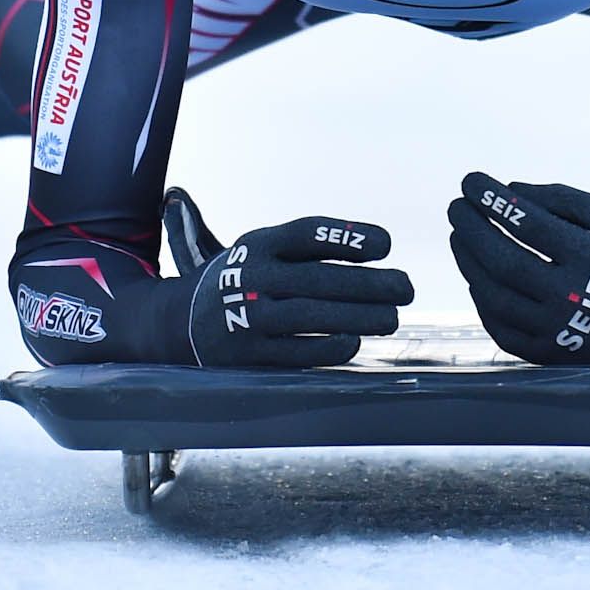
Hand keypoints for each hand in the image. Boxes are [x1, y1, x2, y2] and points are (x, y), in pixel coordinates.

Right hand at [179, 209, 414, 368]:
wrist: (183, 321)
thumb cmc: (250, 278)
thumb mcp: (269, 250)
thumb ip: (313, 249)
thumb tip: (376, 246)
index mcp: (260, 243)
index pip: (309, 234)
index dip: (348, 236)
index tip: (386, 244)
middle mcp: (252, 277)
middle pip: (317, 278)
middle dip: (369, 283)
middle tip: (406, 287)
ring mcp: (247, 318)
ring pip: (310, 316)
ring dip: (358, 316)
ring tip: (392, 317)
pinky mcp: (248, 355)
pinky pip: (295, 353)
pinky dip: (328, 347)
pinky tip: (355, 342)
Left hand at [447, 173, 589, 366]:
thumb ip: (563, 200)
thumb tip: (510, 190)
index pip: (527, 225)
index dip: (493, 199)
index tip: (471, 181)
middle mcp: (574, 300)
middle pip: (503, 261)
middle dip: (472, 228)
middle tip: (456, 205)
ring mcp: (559, 335)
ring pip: (494, 297)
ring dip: (468, 262)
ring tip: (460, 234)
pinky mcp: (551, 358)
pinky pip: (501, 327)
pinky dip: (482, 298)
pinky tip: (477, 274)